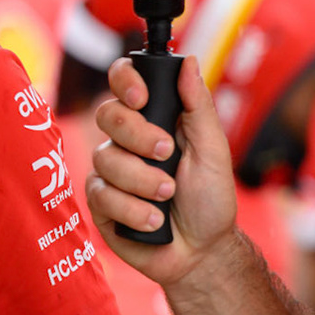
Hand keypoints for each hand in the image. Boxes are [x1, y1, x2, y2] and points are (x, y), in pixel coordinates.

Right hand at [87, 55, 237, 287]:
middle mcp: (125, 140)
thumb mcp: (214, 151)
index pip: (123, 81)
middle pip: (107, 116)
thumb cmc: (210, 200)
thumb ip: (199, 107)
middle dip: (138, 137)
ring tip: (167, 197)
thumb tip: (190, 62)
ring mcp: (109, 171)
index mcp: (153, 119)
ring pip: (105, 159)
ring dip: (143, 181)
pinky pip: (100, 194)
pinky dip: (132, 209)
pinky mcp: (99, 202)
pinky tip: (153, 220)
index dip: (124, 81)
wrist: (201, 252)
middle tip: (167, 154)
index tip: (142, 99)